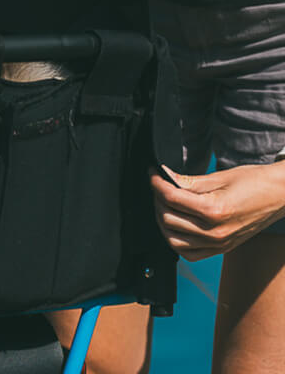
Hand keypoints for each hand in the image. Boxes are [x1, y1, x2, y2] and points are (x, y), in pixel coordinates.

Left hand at [150, 162, 284, 260]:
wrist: (280, 196)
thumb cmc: (254, 182)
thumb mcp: (219, 176)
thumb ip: (188, 181)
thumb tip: (164, 176)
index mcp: (215, 210)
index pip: (171, 198)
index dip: (156, 182)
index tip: (152, 172)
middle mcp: (215, 232)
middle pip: (168, 218)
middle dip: (157, 198)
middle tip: (158, 184)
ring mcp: (219, 244)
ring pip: (173, 239)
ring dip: (162, 220)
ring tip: (163, 202)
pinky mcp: (222, 249)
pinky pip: (189, 253)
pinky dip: (176, 240)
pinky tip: (175, 224)